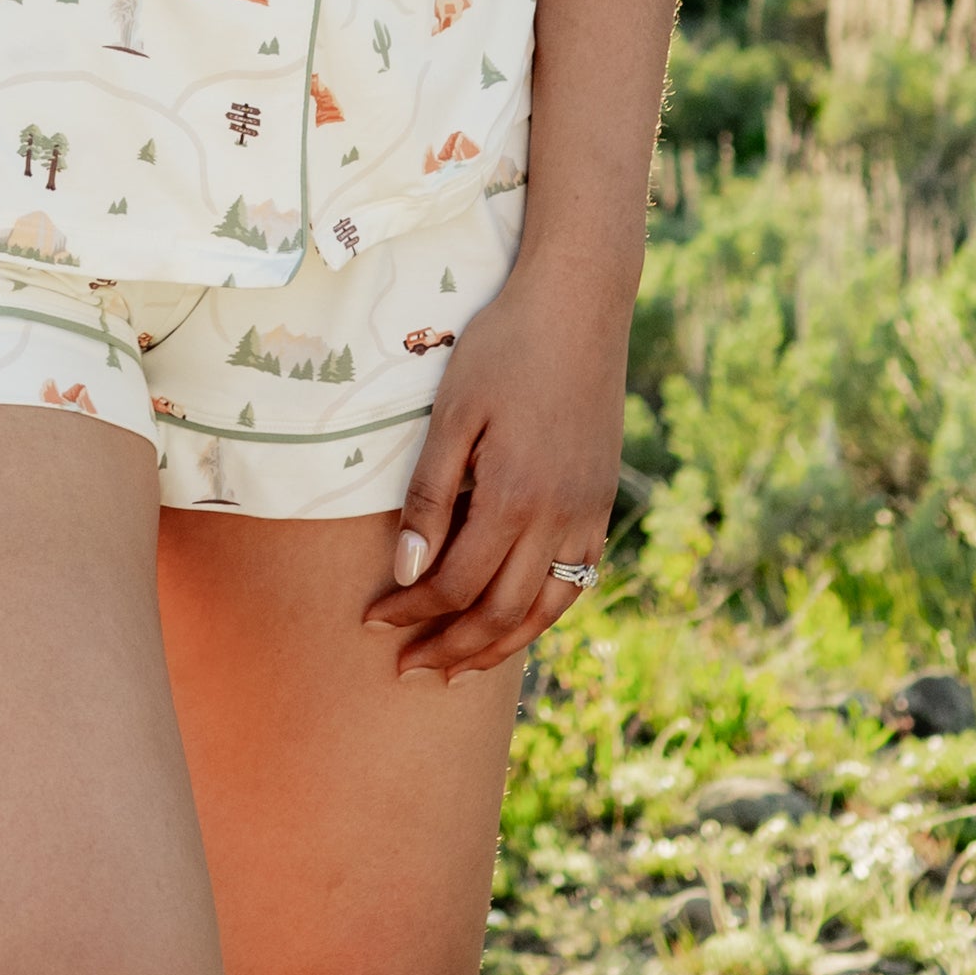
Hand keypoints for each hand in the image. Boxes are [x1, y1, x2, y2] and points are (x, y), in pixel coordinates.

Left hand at [362, 260, 627, 679]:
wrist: (580, 304)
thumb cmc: (504, 347)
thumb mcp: (453, 412)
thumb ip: (429, 495)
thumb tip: (406, 571)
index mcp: (515, 497)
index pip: (455, 584)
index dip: (410, 611)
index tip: (372, 622)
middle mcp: (560, 518)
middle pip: (502, 615)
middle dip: (451, 649)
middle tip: (407, 670)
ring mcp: (589, 514)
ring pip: (545, 611)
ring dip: (499, 647)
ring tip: (457, 669)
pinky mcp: (603, 503)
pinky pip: (576, 582)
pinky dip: (541, 614)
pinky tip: (513, 620)